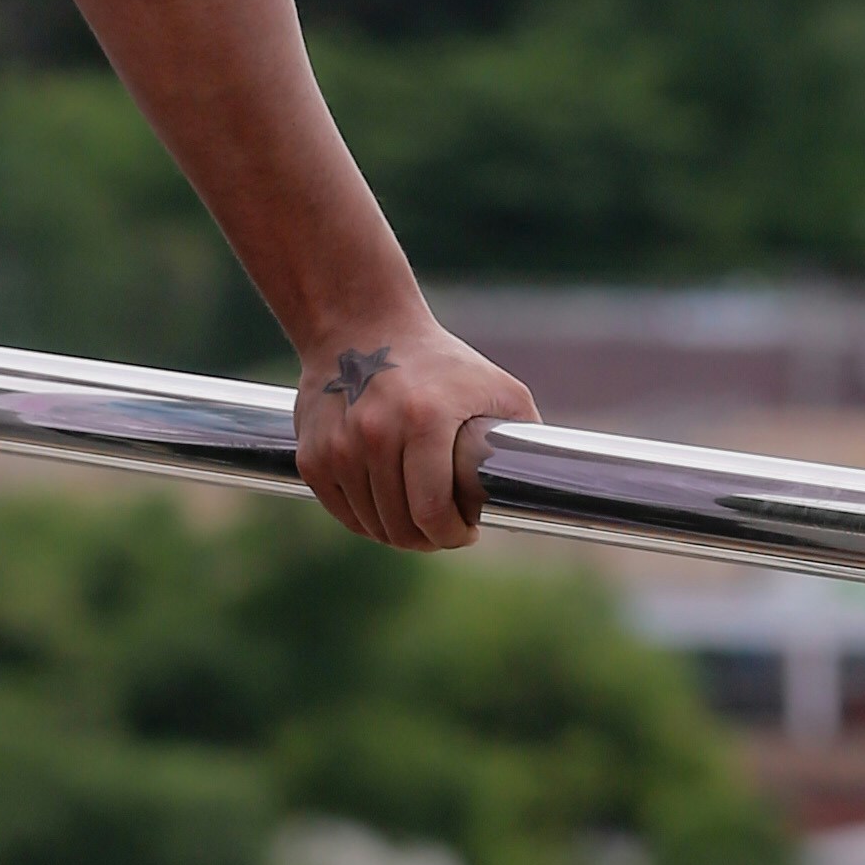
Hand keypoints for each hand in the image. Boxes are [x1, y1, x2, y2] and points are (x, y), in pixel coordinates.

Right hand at [295, 318, 535, 551]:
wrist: (361, 326)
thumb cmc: (438, 362)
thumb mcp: (495, 387)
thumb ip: (525, 434)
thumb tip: (552, 482)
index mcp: (424, 419)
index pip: (431, 512)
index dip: (451, 536)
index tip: (464, 533)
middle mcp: (374, 433)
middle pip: (400, 526)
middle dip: (427, 539)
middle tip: (441, 529)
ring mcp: (337, 445)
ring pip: (370, 525)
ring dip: (396, 531)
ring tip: (415, 515)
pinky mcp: (311, 454)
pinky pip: (341, 511)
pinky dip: (363, 518)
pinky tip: (384, 503)